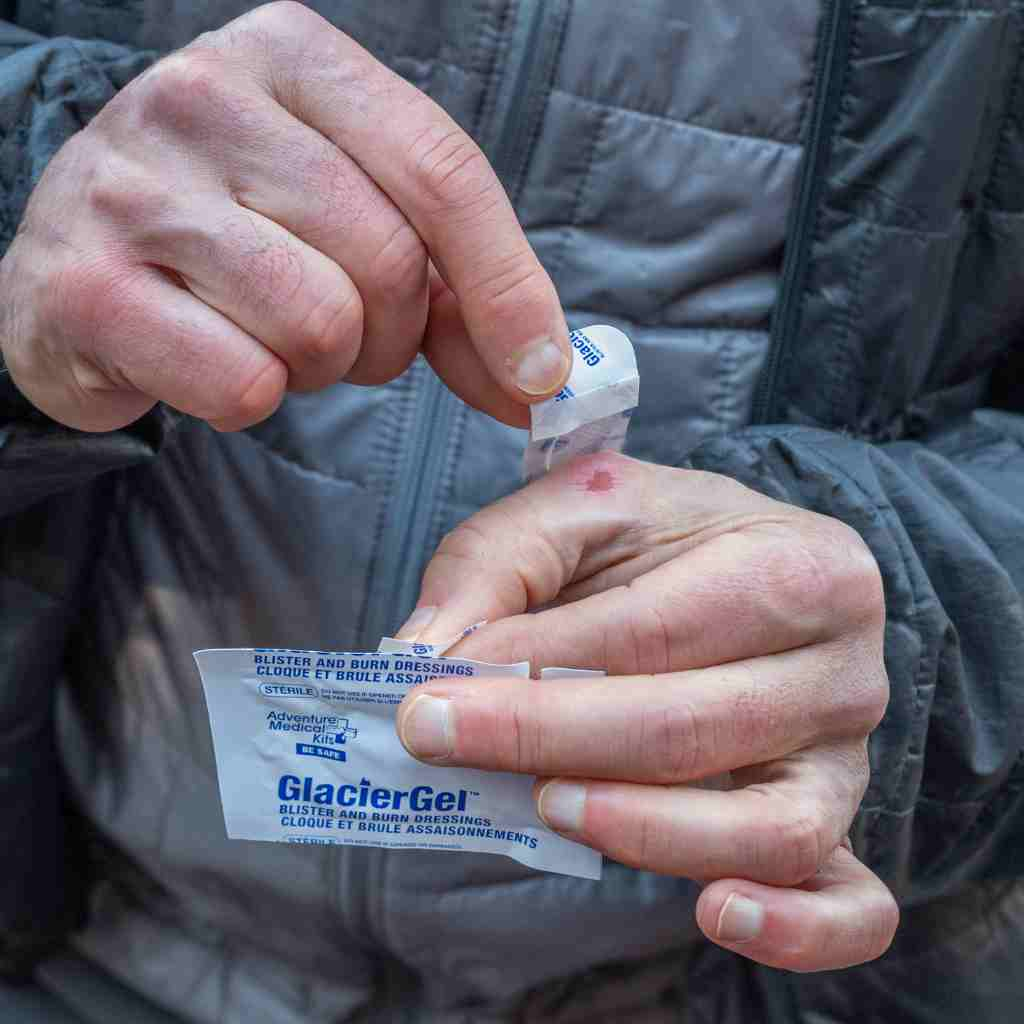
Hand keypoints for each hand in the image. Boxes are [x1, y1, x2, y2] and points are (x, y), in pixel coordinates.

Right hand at [0, 2, 569, 431]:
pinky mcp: (85, 286)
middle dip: (388, 335)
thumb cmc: (241, 241)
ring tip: (268, 337)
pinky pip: (243, 382)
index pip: (443, 171)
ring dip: (318, 366)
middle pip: (387, 261)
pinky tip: (208, 360)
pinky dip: (248, 399)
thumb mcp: (355, 223)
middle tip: (343, 334)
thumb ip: (456, 290)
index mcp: (291, 56)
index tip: (540, 374)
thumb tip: (543, 379)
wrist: (81, 270)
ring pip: (318, 324)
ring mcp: (133, 186)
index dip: (508, 288)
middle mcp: (204, 95)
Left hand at [394, 452, 898, 970]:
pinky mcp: (832, 824)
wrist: (744, 563)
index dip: (535, 663)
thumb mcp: (581, 505)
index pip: (654, 630)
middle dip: (547, 738)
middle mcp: (841, 668)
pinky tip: (715, 915)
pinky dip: (792, 929)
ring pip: (760, 827)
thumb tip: (420, 653)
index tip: (432, 687)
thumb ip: (499, 561)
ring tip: (542, 805)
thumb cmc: (664, 536)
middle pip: (692, 728)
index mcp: (797, 563)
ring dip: (638, 829)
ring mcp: (846, 758)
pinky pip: (847, 903)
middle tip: (441, 738)